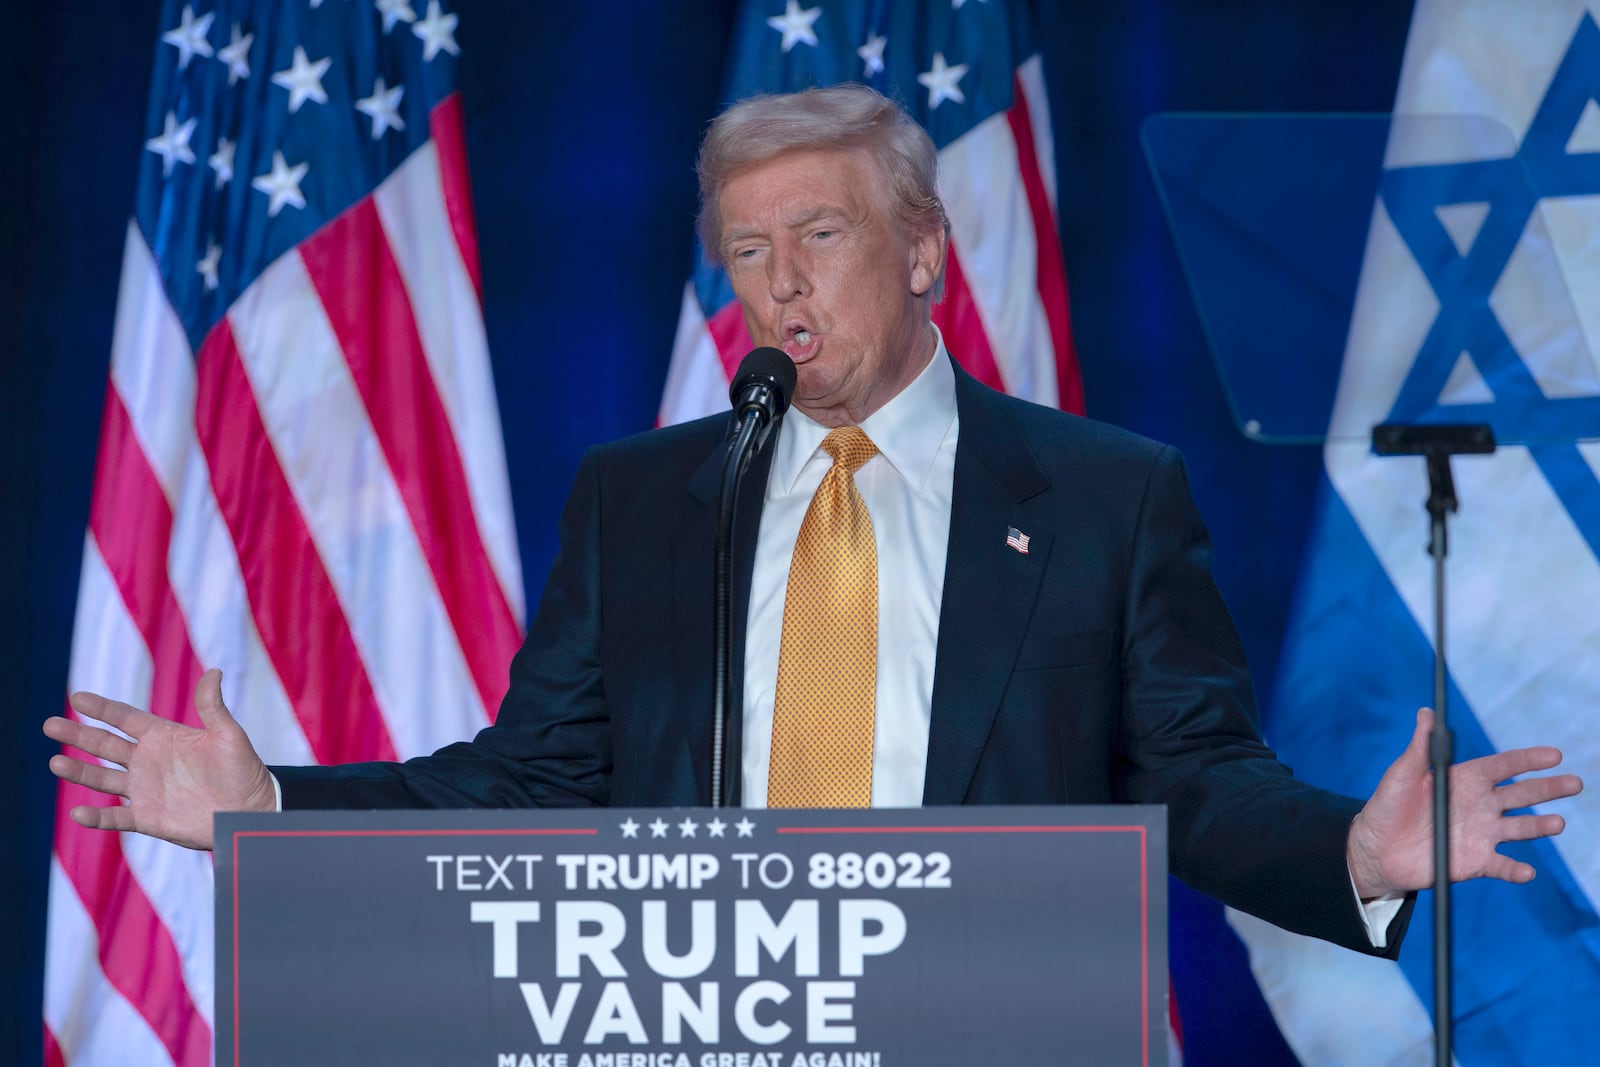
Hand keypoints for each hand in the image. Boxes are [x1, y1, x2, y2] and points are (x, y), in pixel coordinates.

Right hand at [43, 668, 276, 850]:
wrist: (251, 810)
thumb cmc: (244, 770)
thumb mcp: (229, 735)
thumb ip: (213, 707)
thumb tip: (213, 671)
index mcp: (164, 737)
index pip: (125, 718)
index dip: (102, 709)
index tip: (77, 698)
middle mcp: (149, 761)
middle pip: (105, 745)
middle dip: (78, 735)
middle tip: (50, 725)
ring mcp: (145, 789)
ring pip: (102, 778)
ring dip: (79, 772)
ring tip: (55, 762)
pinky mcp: (147, 817)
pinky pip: (115, 818)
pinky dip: (97, 817)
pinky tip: (78, 813)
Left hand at [1347, 707, 1582, 899]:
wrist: (1376, 848)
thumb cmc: (1388, 806)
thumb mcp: (1402, 773)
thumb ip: (1420, 746)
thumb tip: (1427, 712)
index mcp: (1466, 779)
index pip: (1504, 766)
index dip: (1528, 760)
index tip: (1553, 754)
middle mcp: (1480, 805)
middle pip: (1521, 794)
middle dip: (1548, 788)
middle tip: (1574, 783)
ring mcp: (1481, 833)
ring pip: (1520, 828)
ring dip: (1539, 826)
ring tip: (1557, 823)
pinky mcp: (1475, 861)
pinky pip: (1501, 865)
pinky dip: (1515, 870)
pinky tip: (1526, 871)